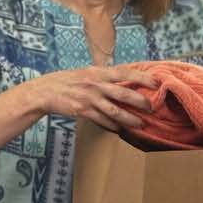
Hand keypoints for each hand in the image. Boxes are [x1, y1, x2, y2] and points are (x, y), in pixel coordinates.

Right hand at [26, 65, 157, 131]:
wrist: (46, 91)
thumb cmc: (68, 81)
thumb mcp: (87, 72)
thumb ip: (104, 76)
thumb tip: (124, 78)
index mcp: (99, 72)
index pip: (125, 72)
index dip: (142, 77)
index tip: (156, 82)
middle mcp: (96, 84)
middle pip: (124, 93)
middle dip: (141, 101)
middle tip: (152, 108)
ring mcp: (90, 98)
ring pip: (115, 111)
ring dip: (130, 119)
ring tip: (140, 124)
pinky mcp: (83, 111)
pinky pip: (101, 120)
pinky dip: (112, 126)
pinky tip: (119, 130)